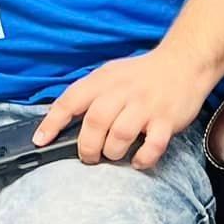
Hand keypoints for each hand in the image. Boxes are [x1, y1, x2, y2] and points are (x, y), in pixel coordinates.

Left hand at [32, 49, 215, 170]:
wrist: (183, 63)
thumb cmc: (141, 75)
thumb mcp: (110, 75)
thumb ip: (90, 94)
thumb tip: (63, 120)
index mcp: (103, 80)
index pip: (70, 100)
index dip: (52, 123)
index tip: (40, 141)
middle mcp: (123, 92)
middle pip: (95, 122)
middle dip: (86, 147)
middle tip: (88, 156)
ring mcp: (145, 106)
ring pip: (120, 135)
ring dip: (112, 152)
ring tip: (113, 155)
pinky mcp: (166, 120)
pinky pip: (152, 145)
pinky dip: (142, 158)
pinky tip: (138, 160)